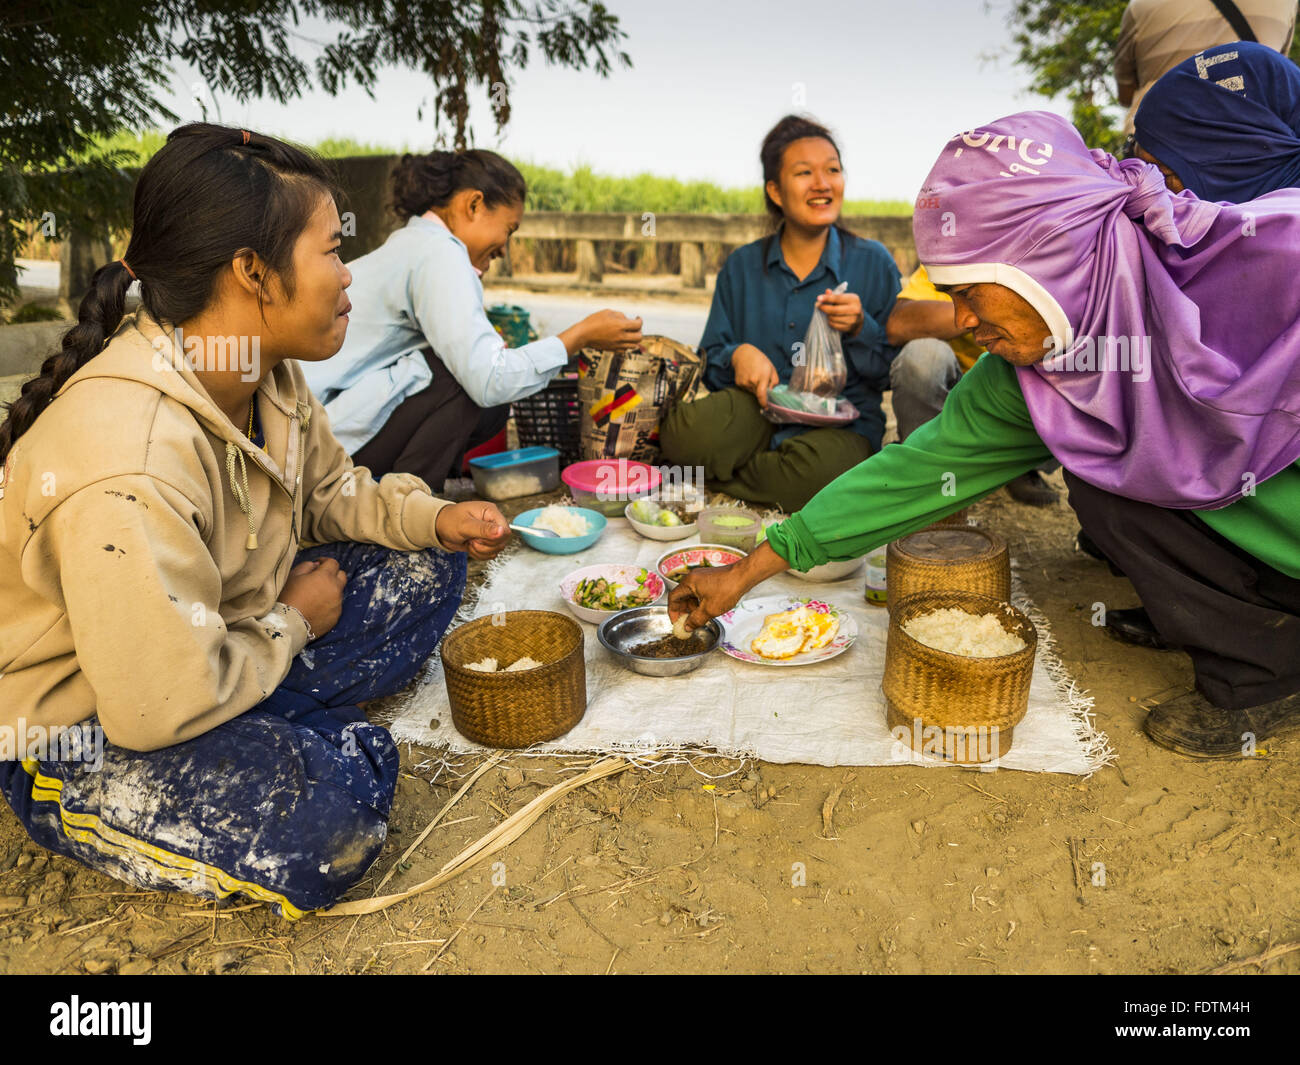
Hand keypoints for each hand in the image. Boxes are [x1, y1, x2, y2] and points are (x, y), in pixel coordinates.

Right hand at [278, 558, 346, 638]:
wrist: (288, 624)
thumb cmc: (288, 598)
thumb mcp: (293, 576)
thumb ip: (307, 566)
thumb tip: (316, 565)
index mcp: (325, 576)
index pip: (333, 563)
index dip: (325, 561)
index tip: (318, 565)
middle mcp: (335, 589)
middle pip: (341, 576)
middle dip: (333, 574)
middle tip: (320, 579)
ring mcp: (337, 604)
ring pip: (339, 592)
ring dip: (331, 591)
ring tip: (315, 596)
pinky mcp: (336, 617)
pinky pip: (336, 607)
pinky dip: (329, 605)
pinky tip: (316, 609)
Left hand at [435, 500, 508, 559]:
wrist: (439, 528)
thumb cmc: (449, 520)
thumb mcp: (465, 525)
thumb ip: (484, 529)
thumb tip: (502, 531)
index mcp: (490, 512)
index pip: (506, 530)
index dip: (495, 539)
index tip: (480, 539)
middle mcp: (492, 522)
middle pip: (502, 542)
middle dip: (485, 546)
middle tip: (472, 540)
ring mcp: (489, 533)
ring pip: (496, 550)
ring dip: (481, 551)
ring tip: (470, 542)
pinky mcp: (484, 542)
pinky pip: (490, 554)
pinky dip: (479, 554)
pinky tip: (470, 546)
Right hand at [565, 310, 642, 352]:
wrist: (583, 335)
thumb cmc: (594, 321)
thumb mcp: (608, 312)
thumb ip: (620, 315)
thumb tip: (627, 320)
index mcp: (620, 325)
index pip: (638, 325)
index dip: (640, 320)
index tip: (637, 317)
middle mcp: (621, 337)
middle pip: (639, 337)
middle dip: (639, 331)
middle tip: (634, 327)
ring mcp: (617, 345)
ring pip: (634, 345)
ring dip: (634, 339)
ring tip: (628, 333)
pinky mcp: (613, 350)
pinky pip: (626, 350)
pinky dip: (627, 345)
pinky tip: (622, 339)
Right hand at [668, 541, 790, 631]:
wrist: (743, 576)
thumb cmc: (727, 589)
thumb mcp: (709, 609)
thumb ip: (696, 619)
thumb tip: (687, 627)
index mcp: (689, 583)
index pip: (673, 598)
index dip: (673, 611)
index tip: (676, 622)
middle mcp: (693, 578)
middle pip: (681, 596)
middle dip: (683, 610)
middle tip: (687, 622)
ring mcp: (701, 577)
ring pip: (691, 594)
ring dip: (692, 607)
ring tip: (698, 617)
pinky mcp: (709, 578)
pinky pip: (699, 591)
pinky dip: (699, 601)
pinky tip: (706, 609)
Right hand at [731, 343, 779, 406]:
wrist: (743, 354)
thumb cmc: (760, 360)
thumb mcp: (771, 368)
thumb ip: (774, 381)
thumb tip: (772, 392)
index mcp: (762, 376)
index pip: (762, 394)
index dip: (764, 403)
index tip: (766, 407)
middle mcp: (752, 380)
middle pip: (758, 394)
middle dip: (762, 393)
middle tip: (762, 384)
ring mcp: (744, 382)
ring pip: (752, 392)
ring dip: (755, 389)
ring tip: (755, 377)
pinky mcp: (739, 383)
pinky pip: (746, 389)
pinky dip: (749, 386)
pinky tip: (749, 377)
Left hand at [815, 289, 863, 334]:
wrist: (858, 318)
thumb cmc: (848, 305)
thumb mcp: (844, 298)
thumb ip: (835, 295)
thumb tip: (827, 291)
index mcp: (854, 299)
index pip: (838, 298)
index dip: (827, 298)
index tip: (818, 298)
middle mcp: (855, 309)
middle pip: (834, 310)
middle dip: (824, 308)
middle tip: (818, 306)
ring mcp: (853, 320)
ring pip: (833, 318)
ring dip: (827, 315)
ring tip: (826, 313)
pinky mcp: (849, 327)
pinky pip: (834, 325)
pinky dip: (830, 322)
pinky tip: (830, 319)